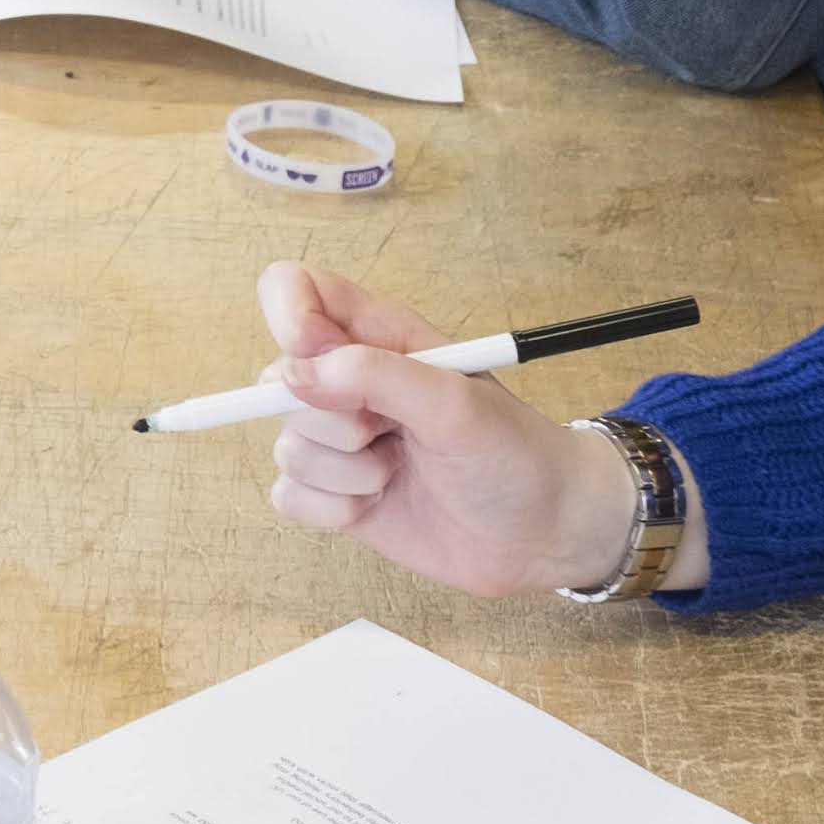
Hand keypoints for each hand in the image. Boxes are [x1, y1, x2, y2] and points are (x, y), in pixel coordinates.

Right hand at [259, 262, 644, 596]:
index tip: (315, 355)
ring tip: (397, 472)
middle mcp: (349, 383)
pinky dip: (330, 509)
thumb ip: (374, 375)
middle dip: (330, 420)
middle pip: (277, 380)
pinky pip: (289, 498)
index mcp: (377, 336)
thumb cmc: (516, 454)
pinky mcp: (336, 493)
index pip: (293, 290)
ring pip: (286, 447)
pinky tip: (376, 506)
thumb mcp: (455, 403)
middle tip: (388, 431)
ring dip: (343, 472)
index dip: (287, 316)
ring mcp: (340, 441)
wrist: (545, 533)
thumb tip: (292, 372)